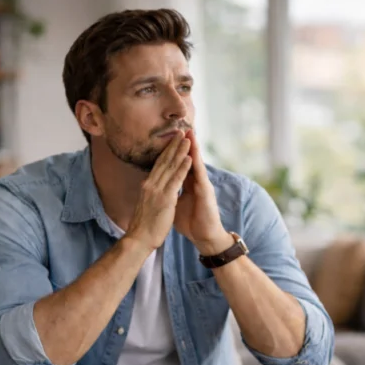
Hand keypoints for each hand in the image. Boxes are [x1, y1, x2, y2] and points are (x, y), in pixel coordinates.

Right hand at [126, 131, 191, 250]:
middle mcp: (150, 184)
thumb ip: (150, 194)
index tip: (173, 140)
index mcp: (147, 186)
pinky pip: (176, 180)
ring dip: (180, 151)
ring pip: (170, 167)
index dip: (166, 151)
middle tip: (181, 131)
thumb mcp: (146, 205)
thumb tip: (151, 189)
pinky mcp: (165, 198)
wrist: (138, 239)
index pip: (158, 164)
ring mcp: (157, 190)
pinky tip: (189, 158)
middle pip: (164, 161)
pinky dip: (183, 168)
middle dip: (173, 145)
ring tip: (188, 138)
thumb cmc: (143, 226)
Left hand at [175, 131, 233, 255]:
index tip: (170, 138)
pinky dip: (196, 165)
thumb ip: (170, 195)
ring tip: (190, 133)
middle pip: (189, 159)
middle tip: (181, 127)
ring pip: (196, 163)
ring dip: (193, 148)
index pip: (180, 164)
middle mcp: (196, 182)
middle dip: (184, 144)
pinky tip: (193, 156)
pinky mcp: (206, 193)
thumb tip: (158, 191)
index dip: (175, 152)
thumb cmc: (192, 223)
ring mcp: (202, 186)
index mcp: (187, 185)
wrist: (204, 236)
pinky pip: (199, 176)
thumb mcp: (176, 205)